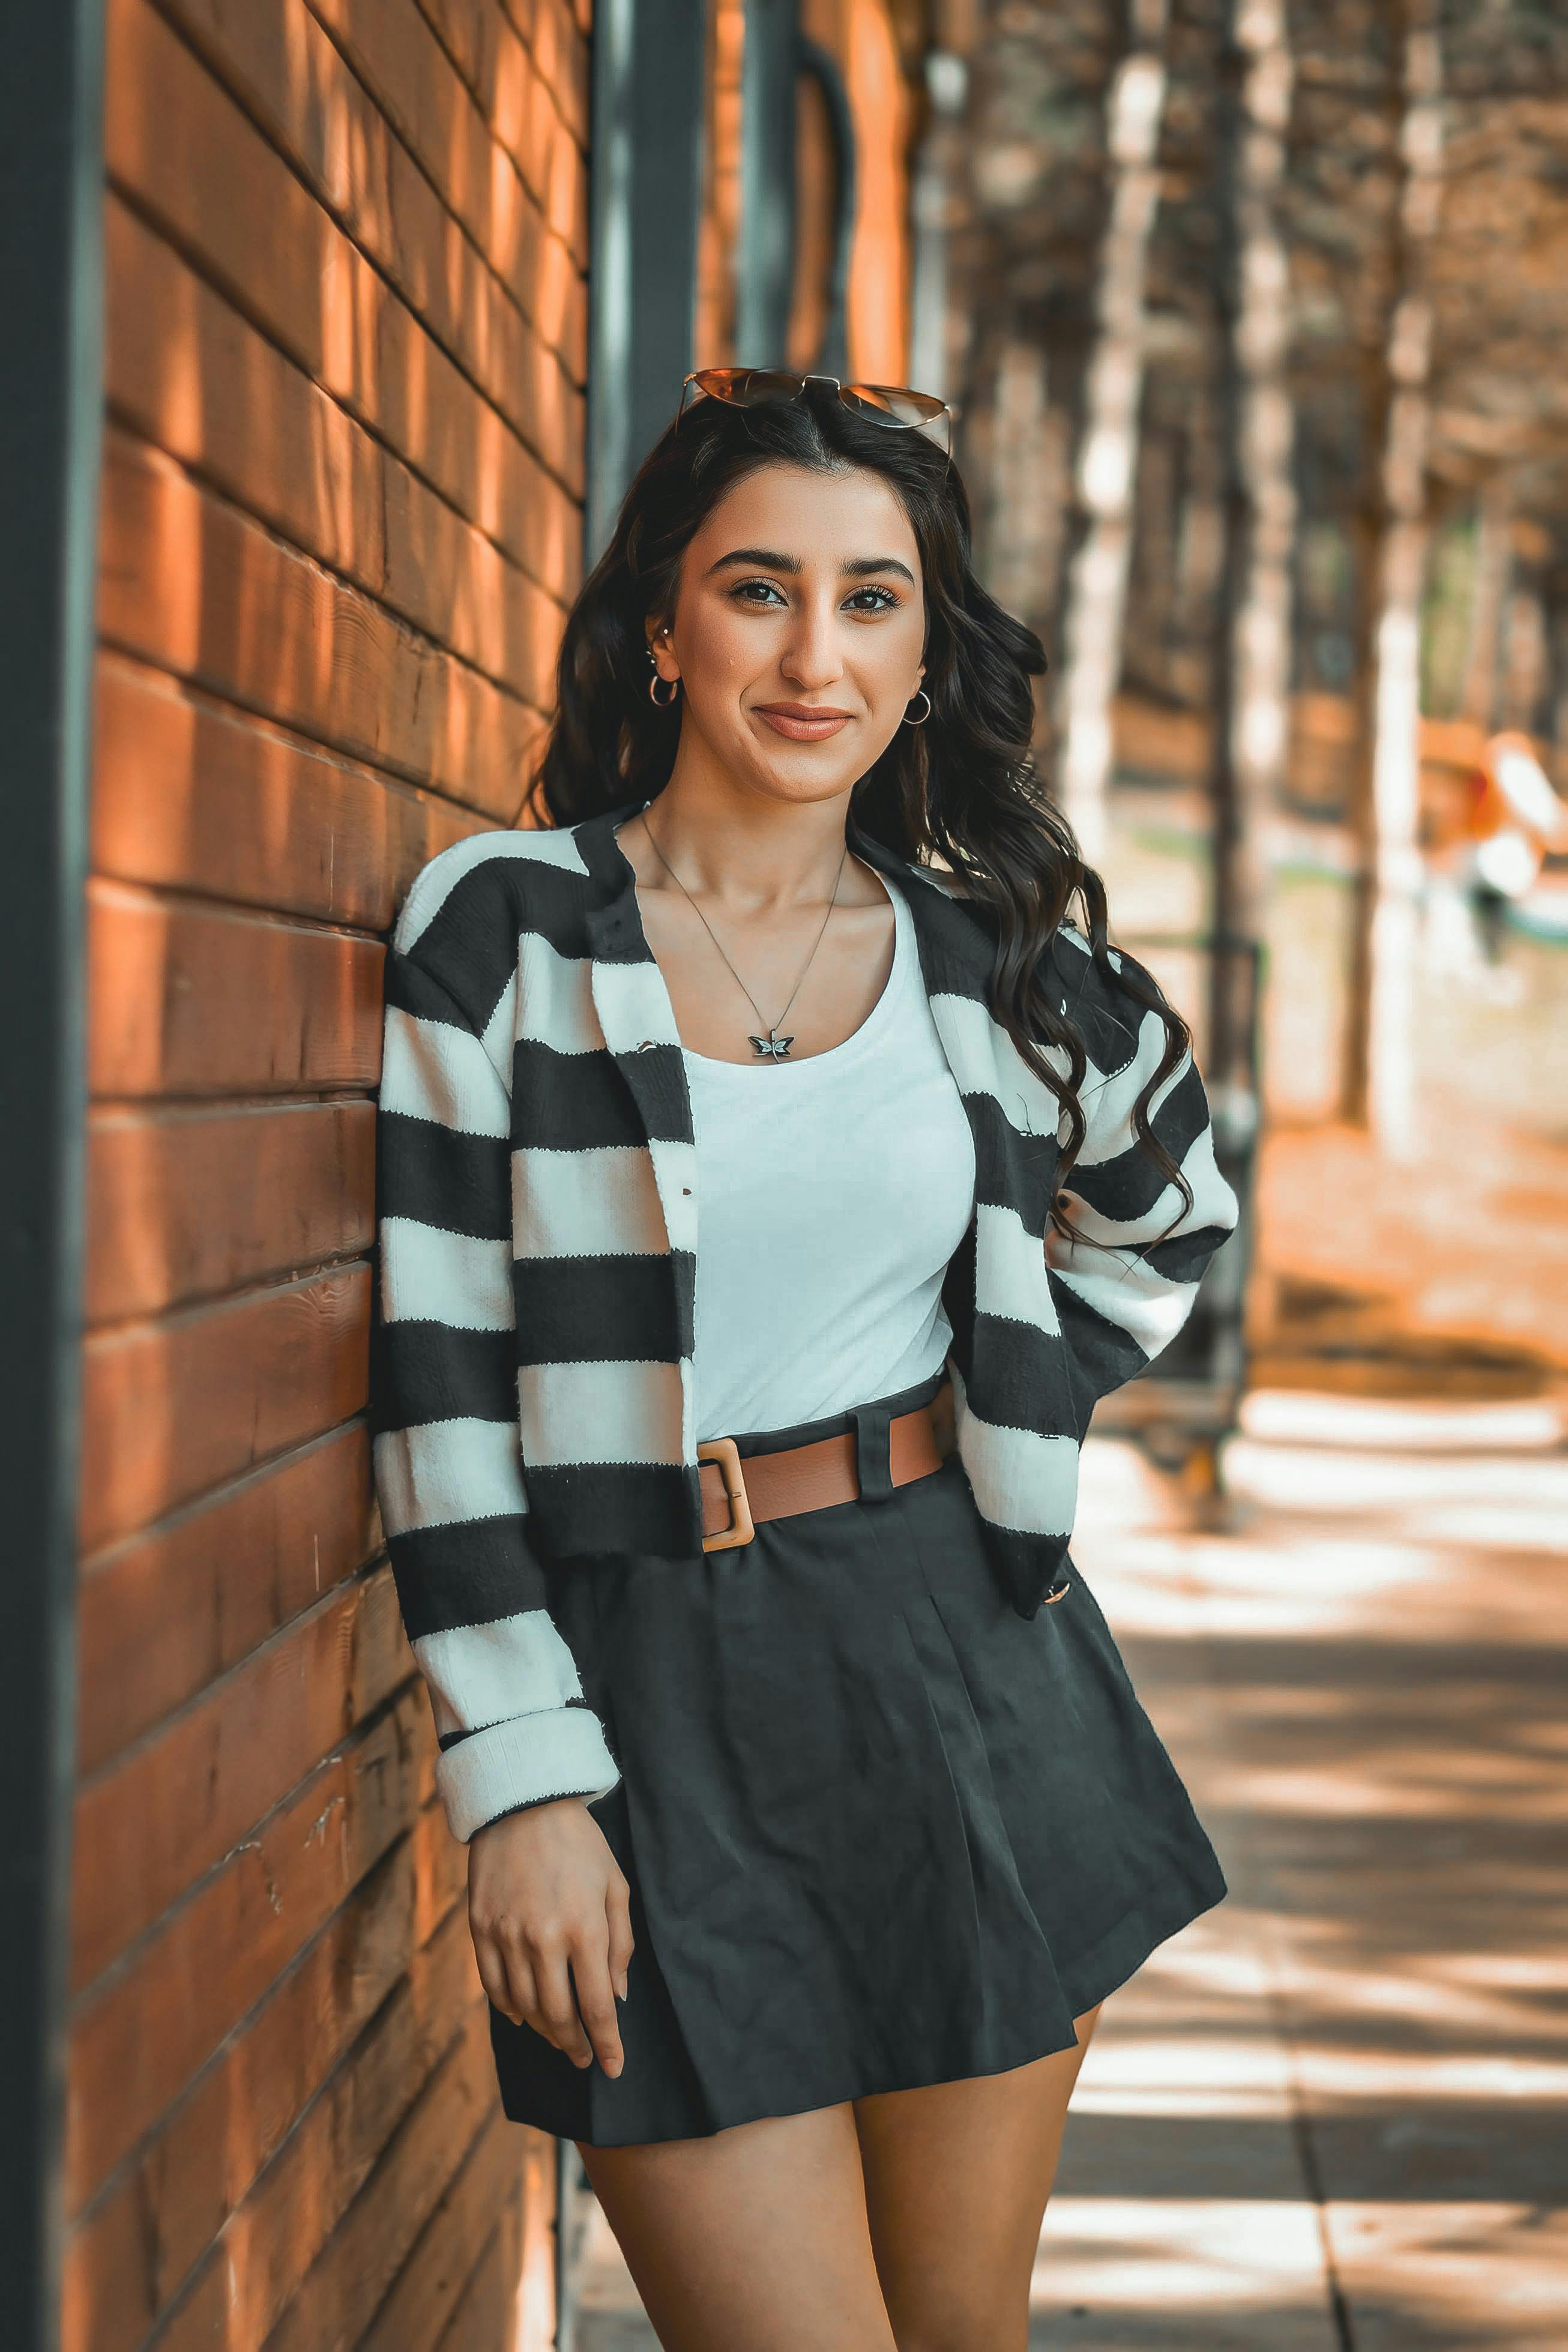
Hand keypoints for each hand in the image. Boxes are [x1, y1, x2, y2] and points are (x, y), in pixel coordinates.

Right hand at [468, 1797, 633, 2076]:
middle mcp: (544, 1939)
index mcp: (585, 1929)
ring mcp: (507, 1936)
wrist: (523, 1804)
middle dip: (575, 2045)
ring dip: (544, 2031)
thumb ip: (621, 1944)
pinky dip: (509, 2008)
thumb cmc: (580, 1844)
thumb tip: (617, 1997)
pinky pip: (493, 1986)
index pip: (596, 2006)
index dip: (607, 2044)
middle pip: (559, 2015)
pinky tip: (522, 2016)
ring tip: (559, 2038)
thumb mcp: (616, 1886)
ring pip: (525, 2007)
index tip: (613, 2067)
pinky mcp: (480, 1929)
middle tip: (585, 2059)